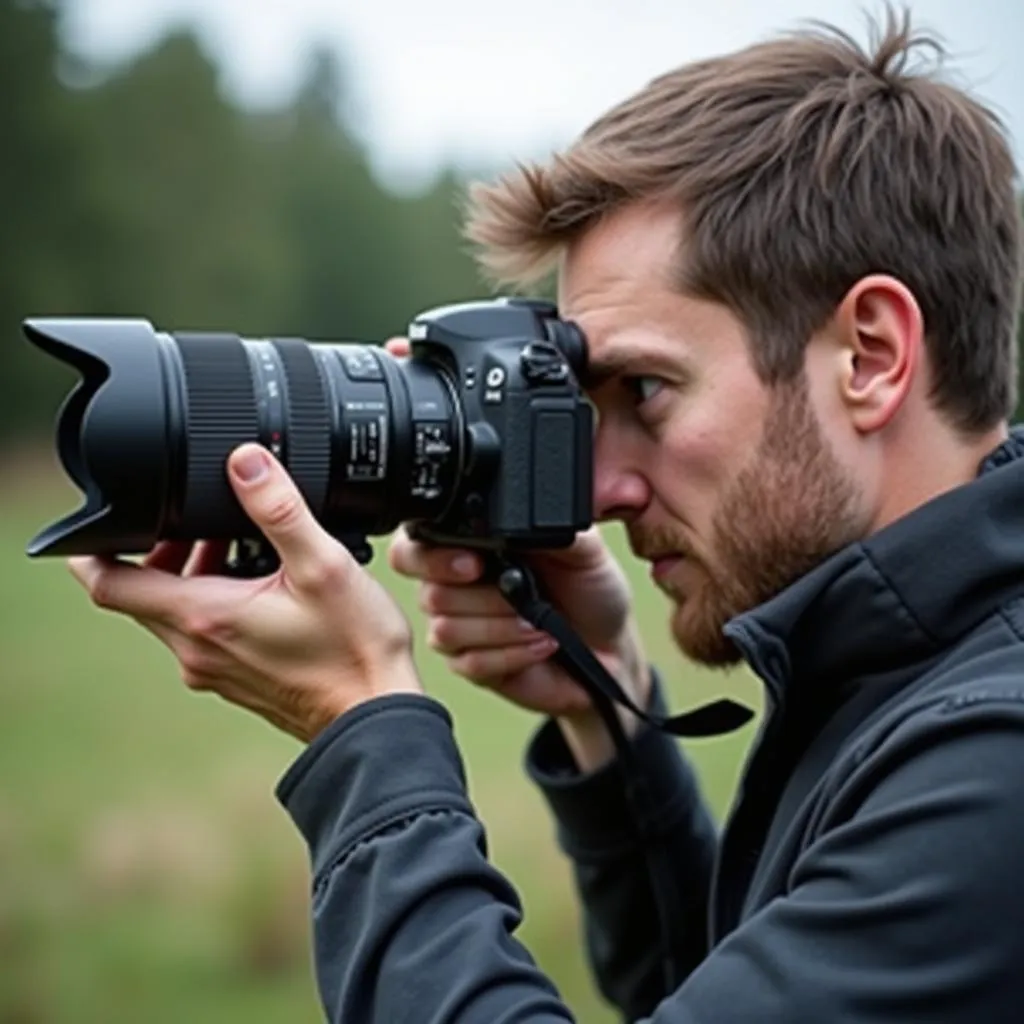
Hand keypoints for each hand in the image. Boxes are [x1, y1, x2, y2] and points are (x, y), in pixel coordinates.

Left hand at [67, 444, 420, 741]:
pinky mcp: (236, 680)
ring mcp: (214, 670)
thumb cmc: (353, 650)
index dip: (91, 548)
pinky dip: (216, 602)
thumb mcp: (322, 566)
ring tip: (242, 546)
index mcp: (203, 616)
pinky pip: (204, 634)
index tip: (106, 518)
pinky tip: (266, 587)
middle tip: (201, 521)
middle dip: (161, 550)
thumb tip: (245, 461)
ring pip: (175, 613)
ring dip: (192, 575)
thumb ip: (280, 510)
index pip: (108, 584)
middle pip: (143, 593)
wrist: (375, 716)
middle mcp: (195, 650)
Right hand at [388, 525, 649, 769]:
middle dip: (480, 598)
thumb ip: (547, 526)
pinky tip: (541, 644)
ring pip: (446, 630)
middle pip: (428, 593)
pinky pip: (470, 663)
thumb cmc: (591, 592)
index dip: (432, 558)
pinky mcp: (474, 667)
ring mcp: (462, 630)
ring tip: (539, 623)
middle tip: (518, 594)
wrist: (613, 648)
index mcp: (471, 549)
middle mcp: (458, 588)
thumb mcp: (582, 548)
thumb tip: (521, 513)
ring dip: (500, 627)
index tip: (474, 565)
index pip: (414, 549)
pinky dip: (512, 653)